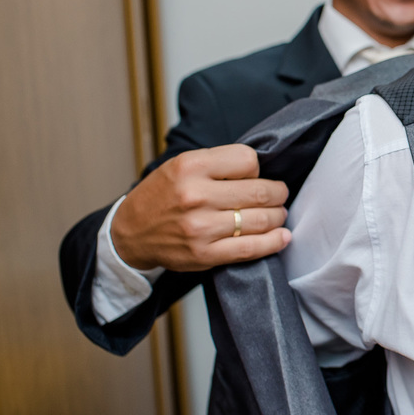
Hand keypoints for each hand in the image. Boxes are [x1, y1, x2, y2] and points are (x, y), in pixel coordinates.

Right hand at [111, 144, 290, 271]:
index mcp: (191, 166)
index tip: (253, 176)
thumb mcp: (182, 165)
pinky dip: (273, 242)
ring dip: (277, 217)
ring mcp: (200, 227)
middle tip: (280, 195)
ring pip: (260, 219)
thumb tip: (263, 170)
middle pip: (260, 191)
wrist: (131, 232)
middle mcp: (196, 195)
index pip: (248, 160)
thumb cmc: (163, 195)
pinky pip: (250, 248)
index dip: (257, 168)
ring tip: (278, 215)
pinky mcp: (204, 254)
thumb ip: (219, 164)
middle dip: (278, 193)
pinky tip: (282, 237)